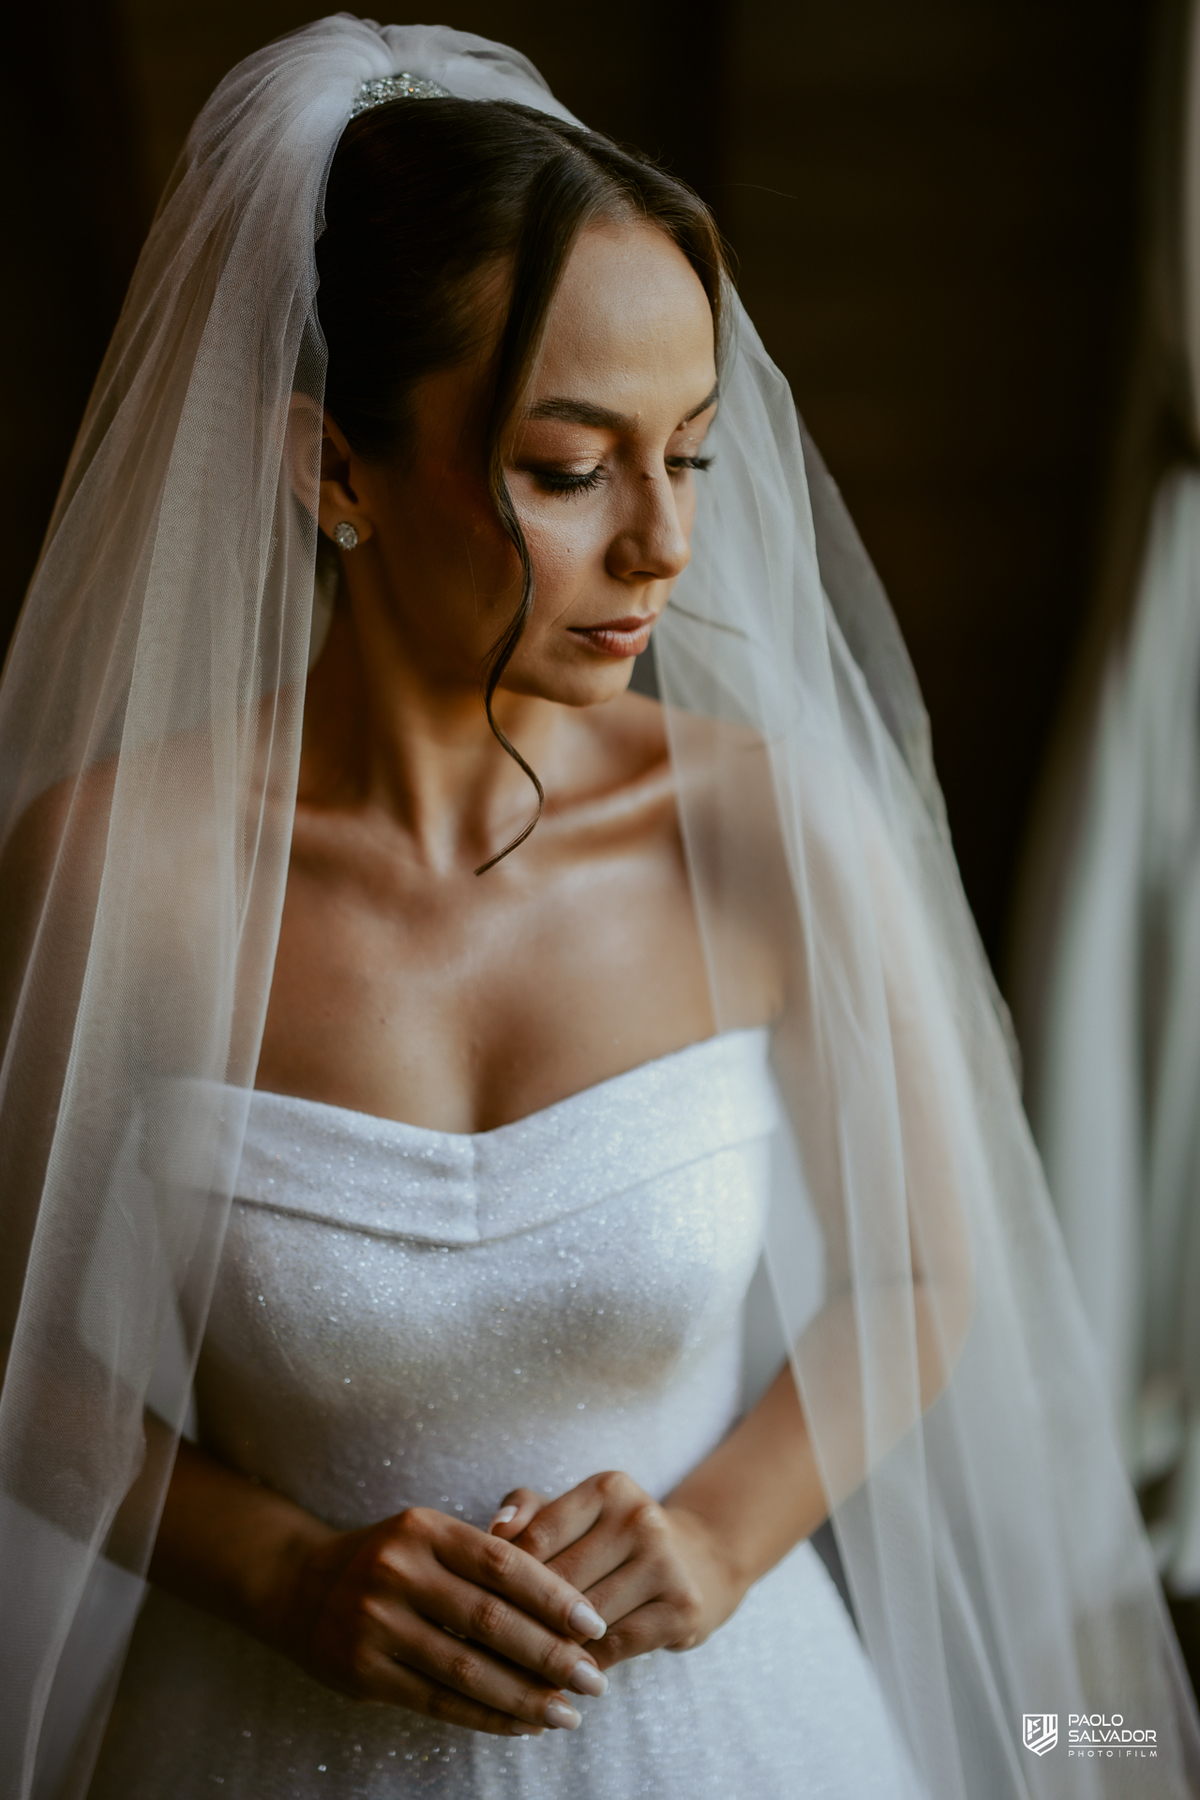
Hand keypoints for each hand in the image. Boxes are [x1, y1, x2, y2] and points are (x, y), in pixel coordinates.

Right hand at [269, 1505, 610, 1735]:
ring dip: (524, 1697)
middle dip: (550, 1654)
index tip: (595, 1625)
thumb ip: (488, 1556)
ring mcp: (375, 1623)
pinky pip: (438, 1701)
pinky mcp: (362, 1671)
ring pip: (466, 1669)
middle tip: (594, 1680)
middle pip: (490, 1621)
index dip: (554, 1596)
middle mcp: (397, 1571)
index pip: (503, 1564)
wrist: (301, 1586)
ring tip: (566, 1713)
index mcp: (424, 1530)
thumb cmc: (391, 1559)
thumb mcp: (430, 1536)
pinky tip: (523, 1725)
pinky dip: (487, 1716)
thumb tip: (568, 1604)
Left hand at [489, 1472, 746, 1668]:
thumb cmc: (612, 1539)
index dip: (503, 1578)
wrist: (698, 1562)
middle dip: (521, 1619)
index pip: (537, 1537)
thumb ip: (527, 1511)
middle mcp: (640, 1517)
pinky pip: (617, 1646)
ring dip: (549, 1650)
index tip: (478, 1606)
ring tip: (515, 1670)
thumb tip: (496, 1528)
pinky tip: (564, 1677)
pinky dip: (586, 1665)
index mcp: (608, 1488)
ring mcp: (666, 1562)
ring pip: (586, 1618)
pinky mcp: (683, 1606)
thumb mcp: (574, 1513)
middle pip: (560, 1581)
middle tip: (484, 1652)